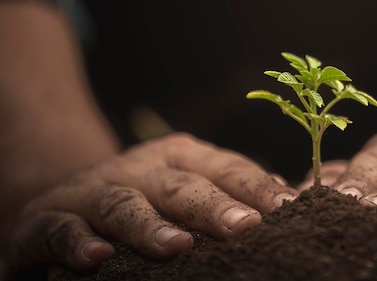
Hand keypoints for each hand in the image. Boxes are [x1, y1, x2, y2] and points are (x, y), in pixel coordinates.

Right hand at [9, 133, 297, 272]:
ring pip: (124, 205)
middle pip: (182, 185)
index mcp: (181, 157)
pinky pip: (62, 229)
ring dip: (150, 226)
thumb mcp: (186, 186)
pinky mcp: (49, 218)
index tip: (289, 208)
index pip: (227, 169)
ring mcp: (94, 190)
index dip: (257, 187)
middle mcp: (140, 168)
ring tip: (177, 248)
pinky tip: (97, 259)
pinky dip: (77, 244)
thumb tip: (286, 203)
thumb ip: (228, 193)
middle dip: (215, 206)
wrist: (62, 194)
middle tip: (246, 227)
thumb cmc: (146, 197)